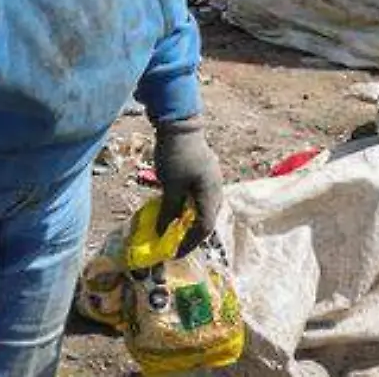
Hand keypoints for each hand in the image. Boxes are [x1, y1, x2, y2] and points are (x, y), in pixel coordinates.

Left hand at [153, 117, 224, 253]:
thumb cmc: (175, 155)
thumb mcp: (170, 186)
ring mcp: (212, 180)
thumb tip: (162, 233)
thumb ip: (168, 211)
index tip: (174, 253)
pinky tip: (176, 208)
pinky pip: (200, 197)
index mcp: (211, 194)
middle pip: (207, 219)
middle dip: (191, 234)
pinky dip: (189, 207)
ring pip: (204, 208)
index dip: (190, 243)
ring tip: (174, 229)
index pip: (204, 227)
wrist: (179, 125)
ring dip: (190, 220)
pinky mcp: (205, 173)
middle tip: (175, 244)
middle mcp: (216, 189)